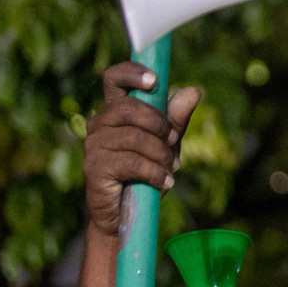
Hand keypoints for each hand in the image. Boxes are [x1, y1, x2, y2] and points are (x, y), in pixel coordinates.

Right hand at [83, 63, 199, 236]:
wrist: (129, 213)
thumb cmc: (147, 172)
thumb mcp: (168, 143)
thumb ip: (177, 118)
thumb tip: (193, 91)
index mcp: (115, 110)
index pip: (113, 78)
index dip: (131, 73)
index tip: (154, 81)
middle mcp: (99, 123)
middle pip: (129, 108)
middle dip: (160, 125)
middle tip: (175, 141)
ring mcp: (93, 145)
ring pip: (135, 137)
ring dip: (161, 154)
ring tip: (171, 168)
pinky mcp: (94, 168)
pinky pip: (132, 162)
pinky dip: (155, 173)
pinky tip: (164, 183)